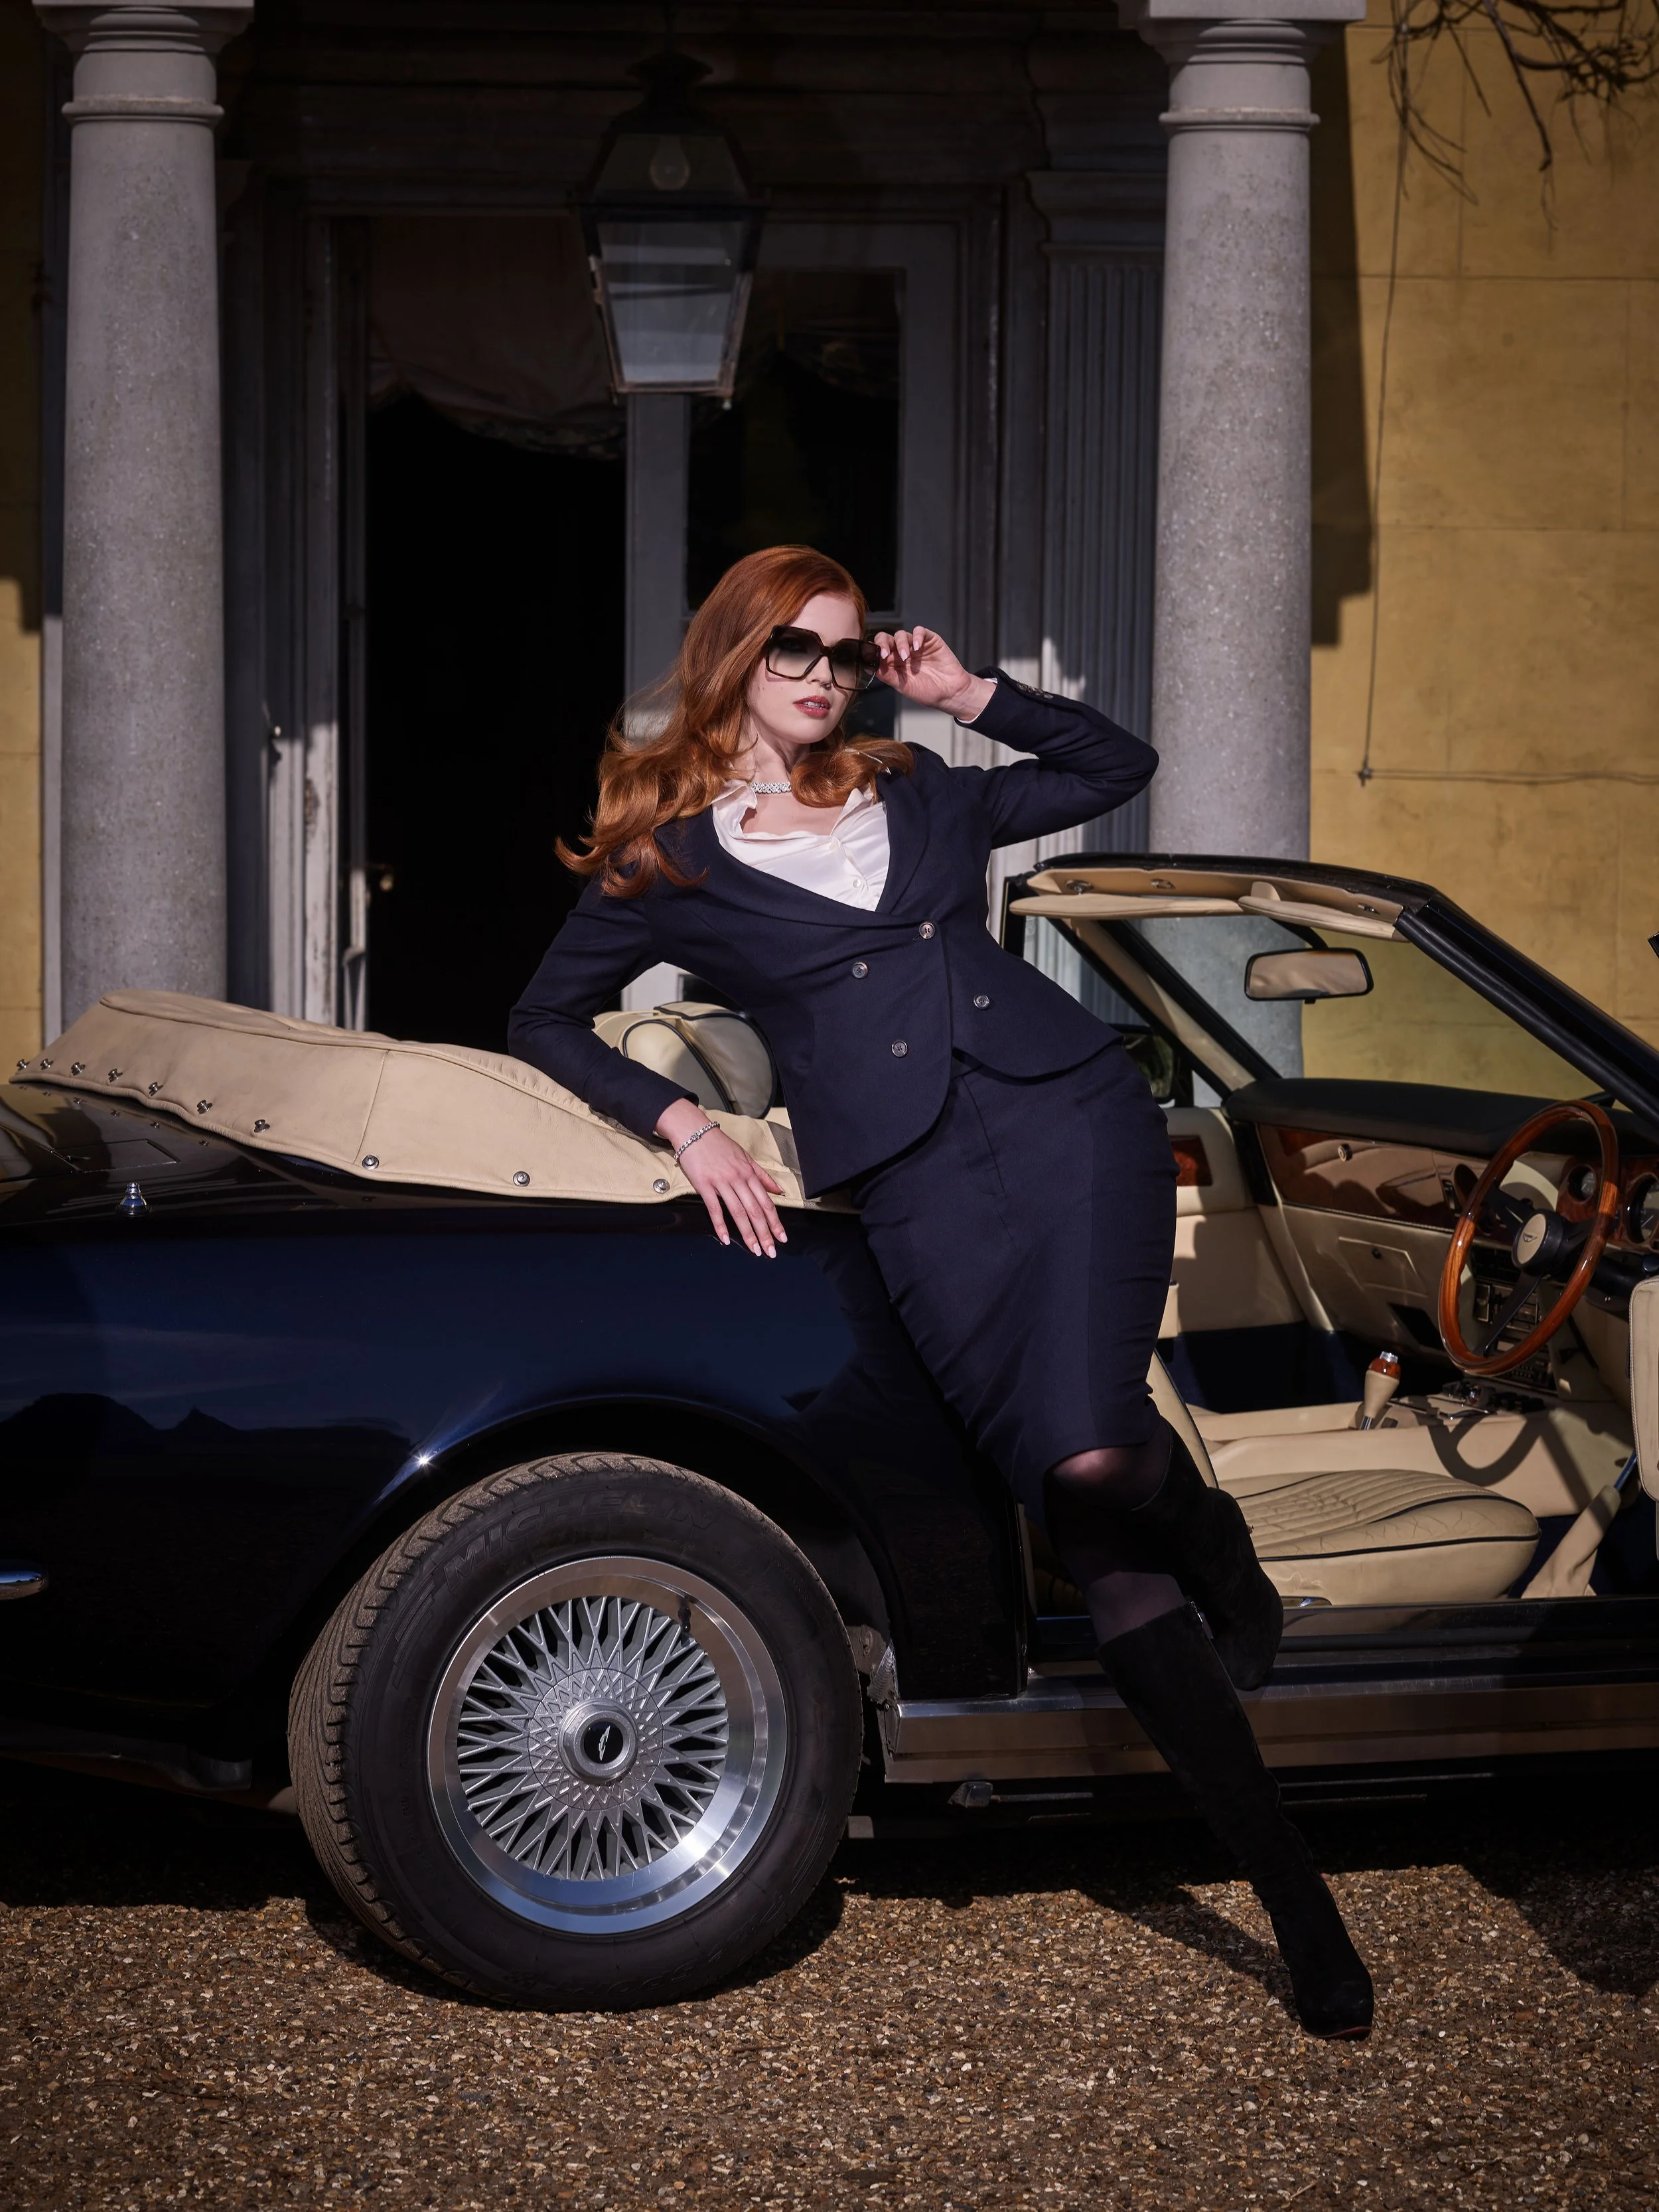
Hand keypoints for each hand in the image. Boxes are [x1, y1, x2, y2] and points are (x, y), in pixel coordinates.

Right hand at [656, 1098, 787, 1257]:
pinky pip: (714, 1208)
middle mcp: (738, 1179)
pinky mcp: (704, 1185)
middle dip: (765, 1233)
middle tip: (771, 1251)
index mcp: (749, 1173)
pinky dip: (720, 1225)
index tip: (782, 1237)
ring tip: (754, 1249)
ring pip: (738, 1212)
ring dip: (747, 1233)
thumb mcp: (745, 1157)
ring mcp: (721, 1182)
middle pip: (755, 1210)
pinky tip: (726, 1239)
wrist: (694, 1132)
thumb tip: (778, 1190)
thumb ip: (762, 1176)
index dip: (775, 1221)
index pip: (766, 1202)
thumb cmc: (720, 1145)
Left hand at [872, 627, 994, 723]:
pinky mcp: (929, 641)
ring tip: (905, 657)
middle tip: (885, 653)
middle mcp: (902, 653)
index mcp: (893, 664)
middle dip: (883, 643)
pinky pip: (920, 631)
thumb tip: (870, 667)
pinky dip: (916, 636)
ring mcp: (916, 646)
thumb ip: (888, 675)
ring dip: (900, 644)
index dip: (874, 651)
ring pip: (901, 635)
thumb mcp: (903, 686)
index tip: (875, 658)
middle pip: (886, 639)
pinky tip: (917, 647)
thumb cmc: (927, 692)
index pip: (878, 651)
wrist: (950, 693)